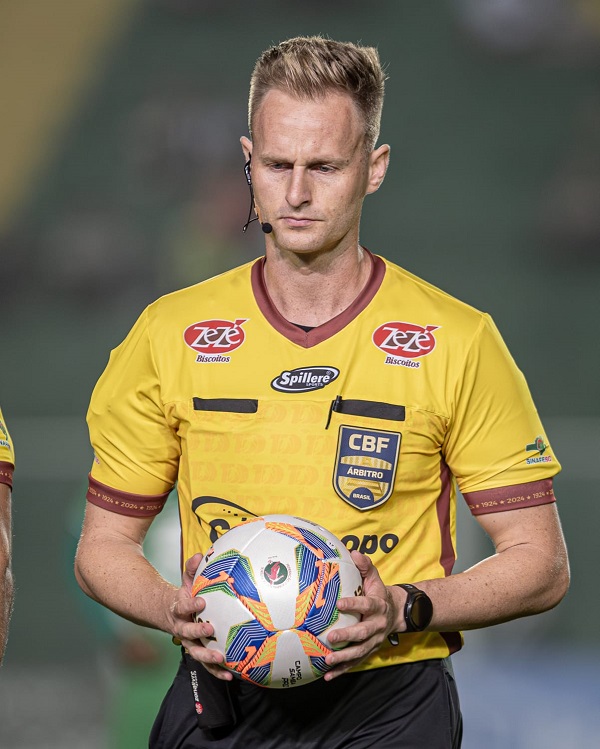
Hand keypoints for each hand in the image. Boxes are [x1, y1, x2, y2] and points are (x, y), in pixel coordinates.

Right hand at [167, 552, 232, 680]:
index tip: (201, 601)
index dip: (191, 605)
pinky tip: (230, 674)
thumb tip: (199, 555)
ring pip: (196, 653)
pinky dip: (216, 671)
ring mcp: (189, 643)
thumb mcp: (187, 581)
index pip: (183, 607)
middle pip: (188, 633)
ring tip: (221, 659)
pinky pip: (206, 665)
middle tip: (211, 630)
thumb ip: (192, 569)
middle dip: (198, 632)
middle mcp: (182, 629)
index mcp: (179, 610)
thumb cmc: (185, 595)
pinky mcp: (197, 653)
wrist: (170, 614)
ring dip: (207, 657)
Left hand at [323, 551, 401, 680]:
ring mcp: (375, 641)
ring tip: (327, 660)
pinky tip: (328, 676)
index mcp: (378, 605)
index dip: (354, 605)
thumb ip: (365, 566)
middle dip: (347, 636)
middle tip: (330, 637)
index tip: (339, 604)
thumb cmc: (378, 592)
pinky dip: (343, 670)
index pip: (367, 605)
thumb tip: (353, 552)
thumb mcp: (374, 577)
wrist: (397, 612)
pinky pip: (356, 662)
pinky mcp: (369, 651)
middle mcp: (378, 625)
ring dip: (344, 658)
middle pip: (363, 633)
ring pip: (360, 651)